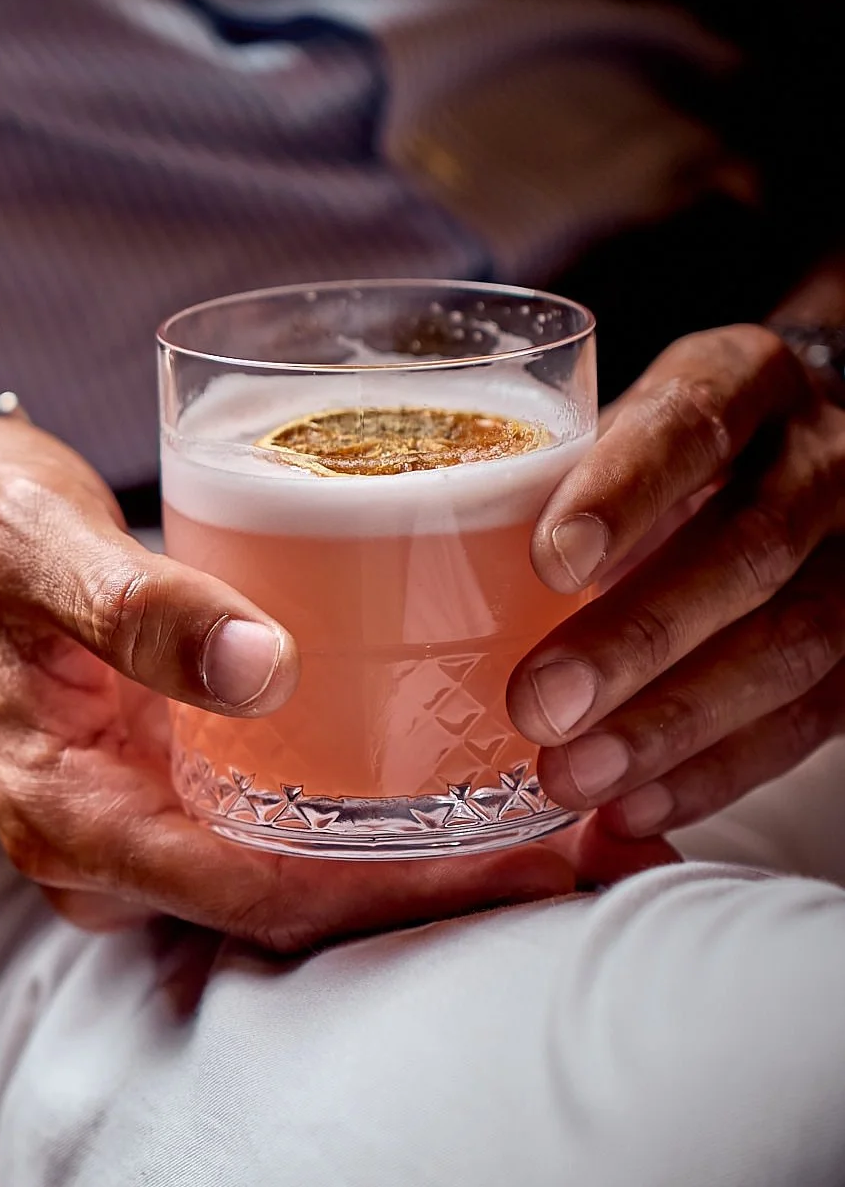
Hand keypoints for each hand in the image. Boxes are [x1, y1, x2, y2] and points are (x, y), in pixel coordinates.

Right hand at [0, 410, 573, 948]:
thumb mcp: (33, 541)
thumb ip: (136, 606)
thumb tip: (264, 668)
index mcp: (69, 813)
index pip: (257, 890)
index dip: (391, 886)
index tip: (516, 860)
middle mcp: (102, 850)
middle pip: (291, 908)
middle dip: (431, 894)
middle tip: (585, 855)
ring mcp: (129, 830)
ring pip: (289, 883)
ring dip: (413, 868)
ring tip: (556, 831)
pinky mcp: (153, 794)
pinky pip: (270, 836)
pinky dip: (365, 827)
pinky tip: (456, 792)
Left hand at [508, 324, 844, 837]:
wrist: (793, 463)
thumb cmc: (665, 457)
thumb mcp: (614, 433)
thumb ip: (541, 485)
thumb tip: (384, 575)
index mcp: (745, 379)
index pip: (693, 421)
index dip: (626, 491)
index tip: (551, 560)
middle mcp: (822, 458)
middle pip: (750, 548)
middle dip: (640, 637)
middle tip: (539, 704)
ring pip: (791, 646)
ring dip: (671, 726)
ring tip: (572, 776)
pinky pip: (806, 723)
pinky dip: (711, 775)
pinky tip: (632, 807)